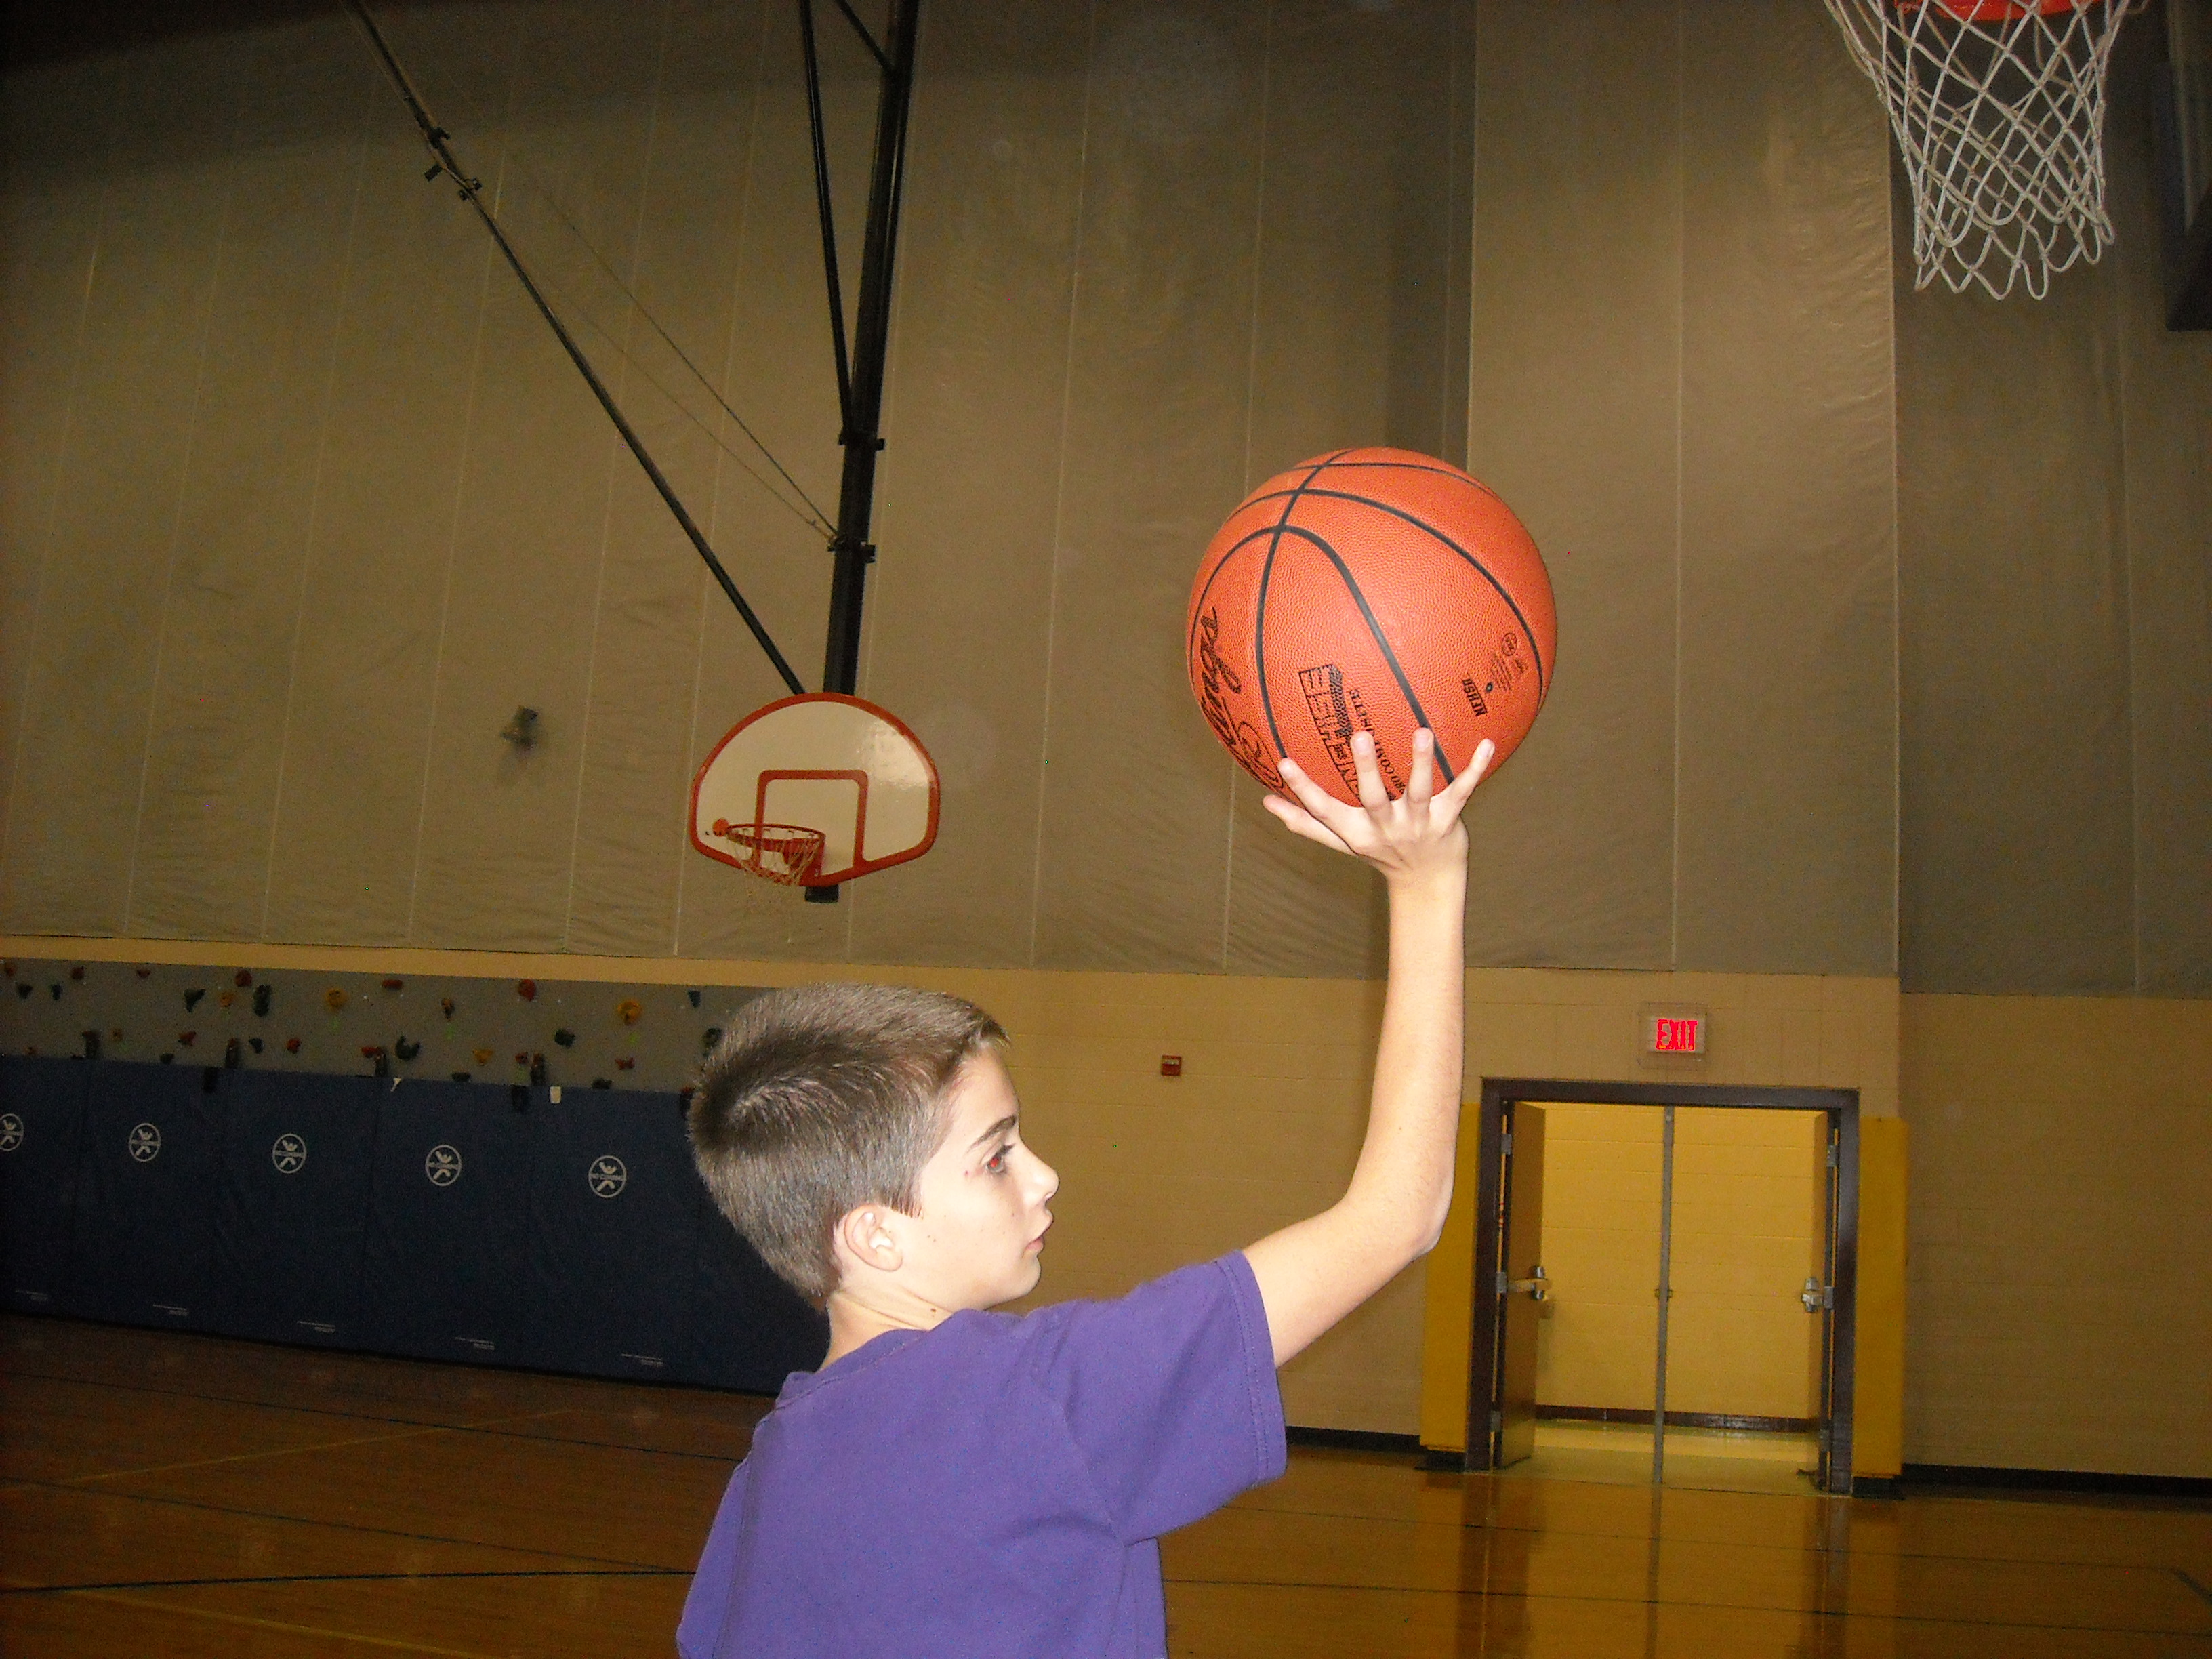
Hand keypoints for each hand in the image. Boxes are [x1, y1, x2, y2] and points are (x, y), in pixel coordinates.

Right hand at [1261, 729, 1490, 884]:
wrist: (1429, 884)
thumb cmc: (1381, 853)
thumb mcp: (1342, 841)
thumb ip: (1306, 822)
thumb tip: (1265, 803)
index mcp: (1358, 832)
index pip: (1324, 811)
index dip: (1303, 789)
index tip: (1283, 761)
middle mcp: (1387, 829)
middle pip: (1373, 799)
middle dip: (1366, 769)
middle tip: (1359, 735)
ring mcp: (1420, 825)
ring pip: (1421, 792)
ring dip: (1421, 763)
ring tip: (1421, 731)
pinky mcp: (1450, 820)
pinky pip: (1464, 791)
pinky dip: (1476, 769)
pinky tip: (1486, 744)